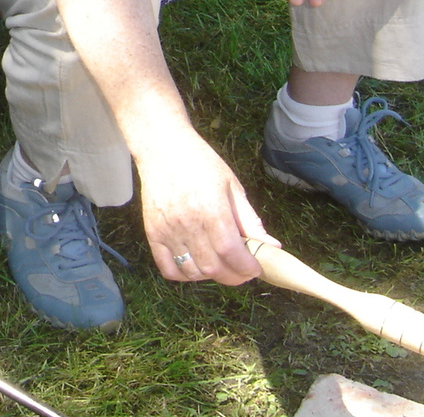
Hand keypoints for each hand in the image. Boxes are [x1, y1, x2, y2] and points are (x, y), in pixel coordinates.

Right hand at [137, 130, 275, 284]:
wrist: (162, 147)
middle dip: (234, 276)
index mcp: (212, 210)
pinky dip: (184, 275)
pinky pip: (168, 268)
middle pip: (213, 268)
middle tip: (242, 271)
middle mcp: (188, 223)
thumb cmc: (201, 163)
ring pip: (192, 272)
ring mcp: (167, 229)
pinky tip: (196, 265)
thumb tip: (271, 247)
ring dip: (211, 276)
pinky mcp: (152, 232)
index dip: (247, 268)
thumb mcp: (232, 186)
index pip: (231, 253)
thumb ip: (250, 220)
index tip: (255, 268)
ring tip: (220, 266)